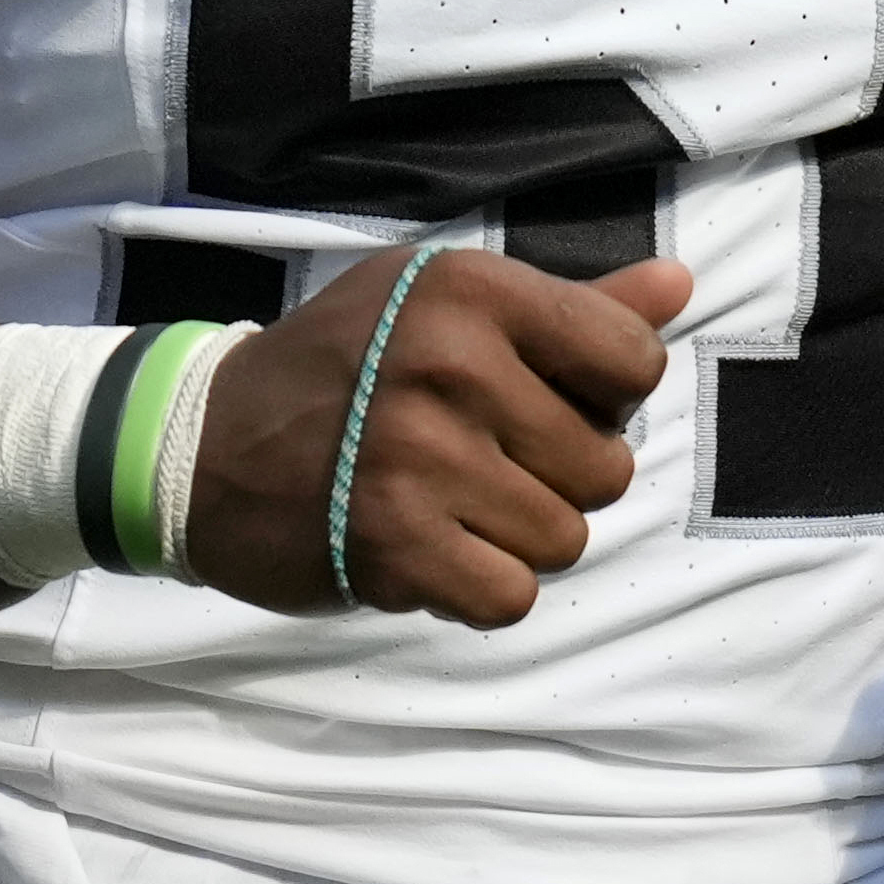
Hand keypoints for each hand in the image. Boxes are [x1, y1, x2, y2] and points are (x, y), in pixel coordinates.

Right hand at [177, 245, 686, 630]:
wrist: (203, 443)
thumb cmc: (342, 362)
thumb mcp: (442, 303)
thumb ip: (572, 307)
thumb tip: (680, 287)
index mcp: (472, 292)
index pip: (634, 360)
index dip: (604, 393)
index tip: (543, 397)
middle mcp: (451, 364)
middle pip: (606, 464)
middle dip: (557, 475)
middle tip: (483, 458)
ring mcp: (420, 457)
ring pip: (565, 538)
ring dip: (517, 536)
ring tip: (451, 502)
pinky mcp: (394, 543)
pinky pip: (511, 596)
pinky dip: (479, 586)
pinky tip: (431, 547)